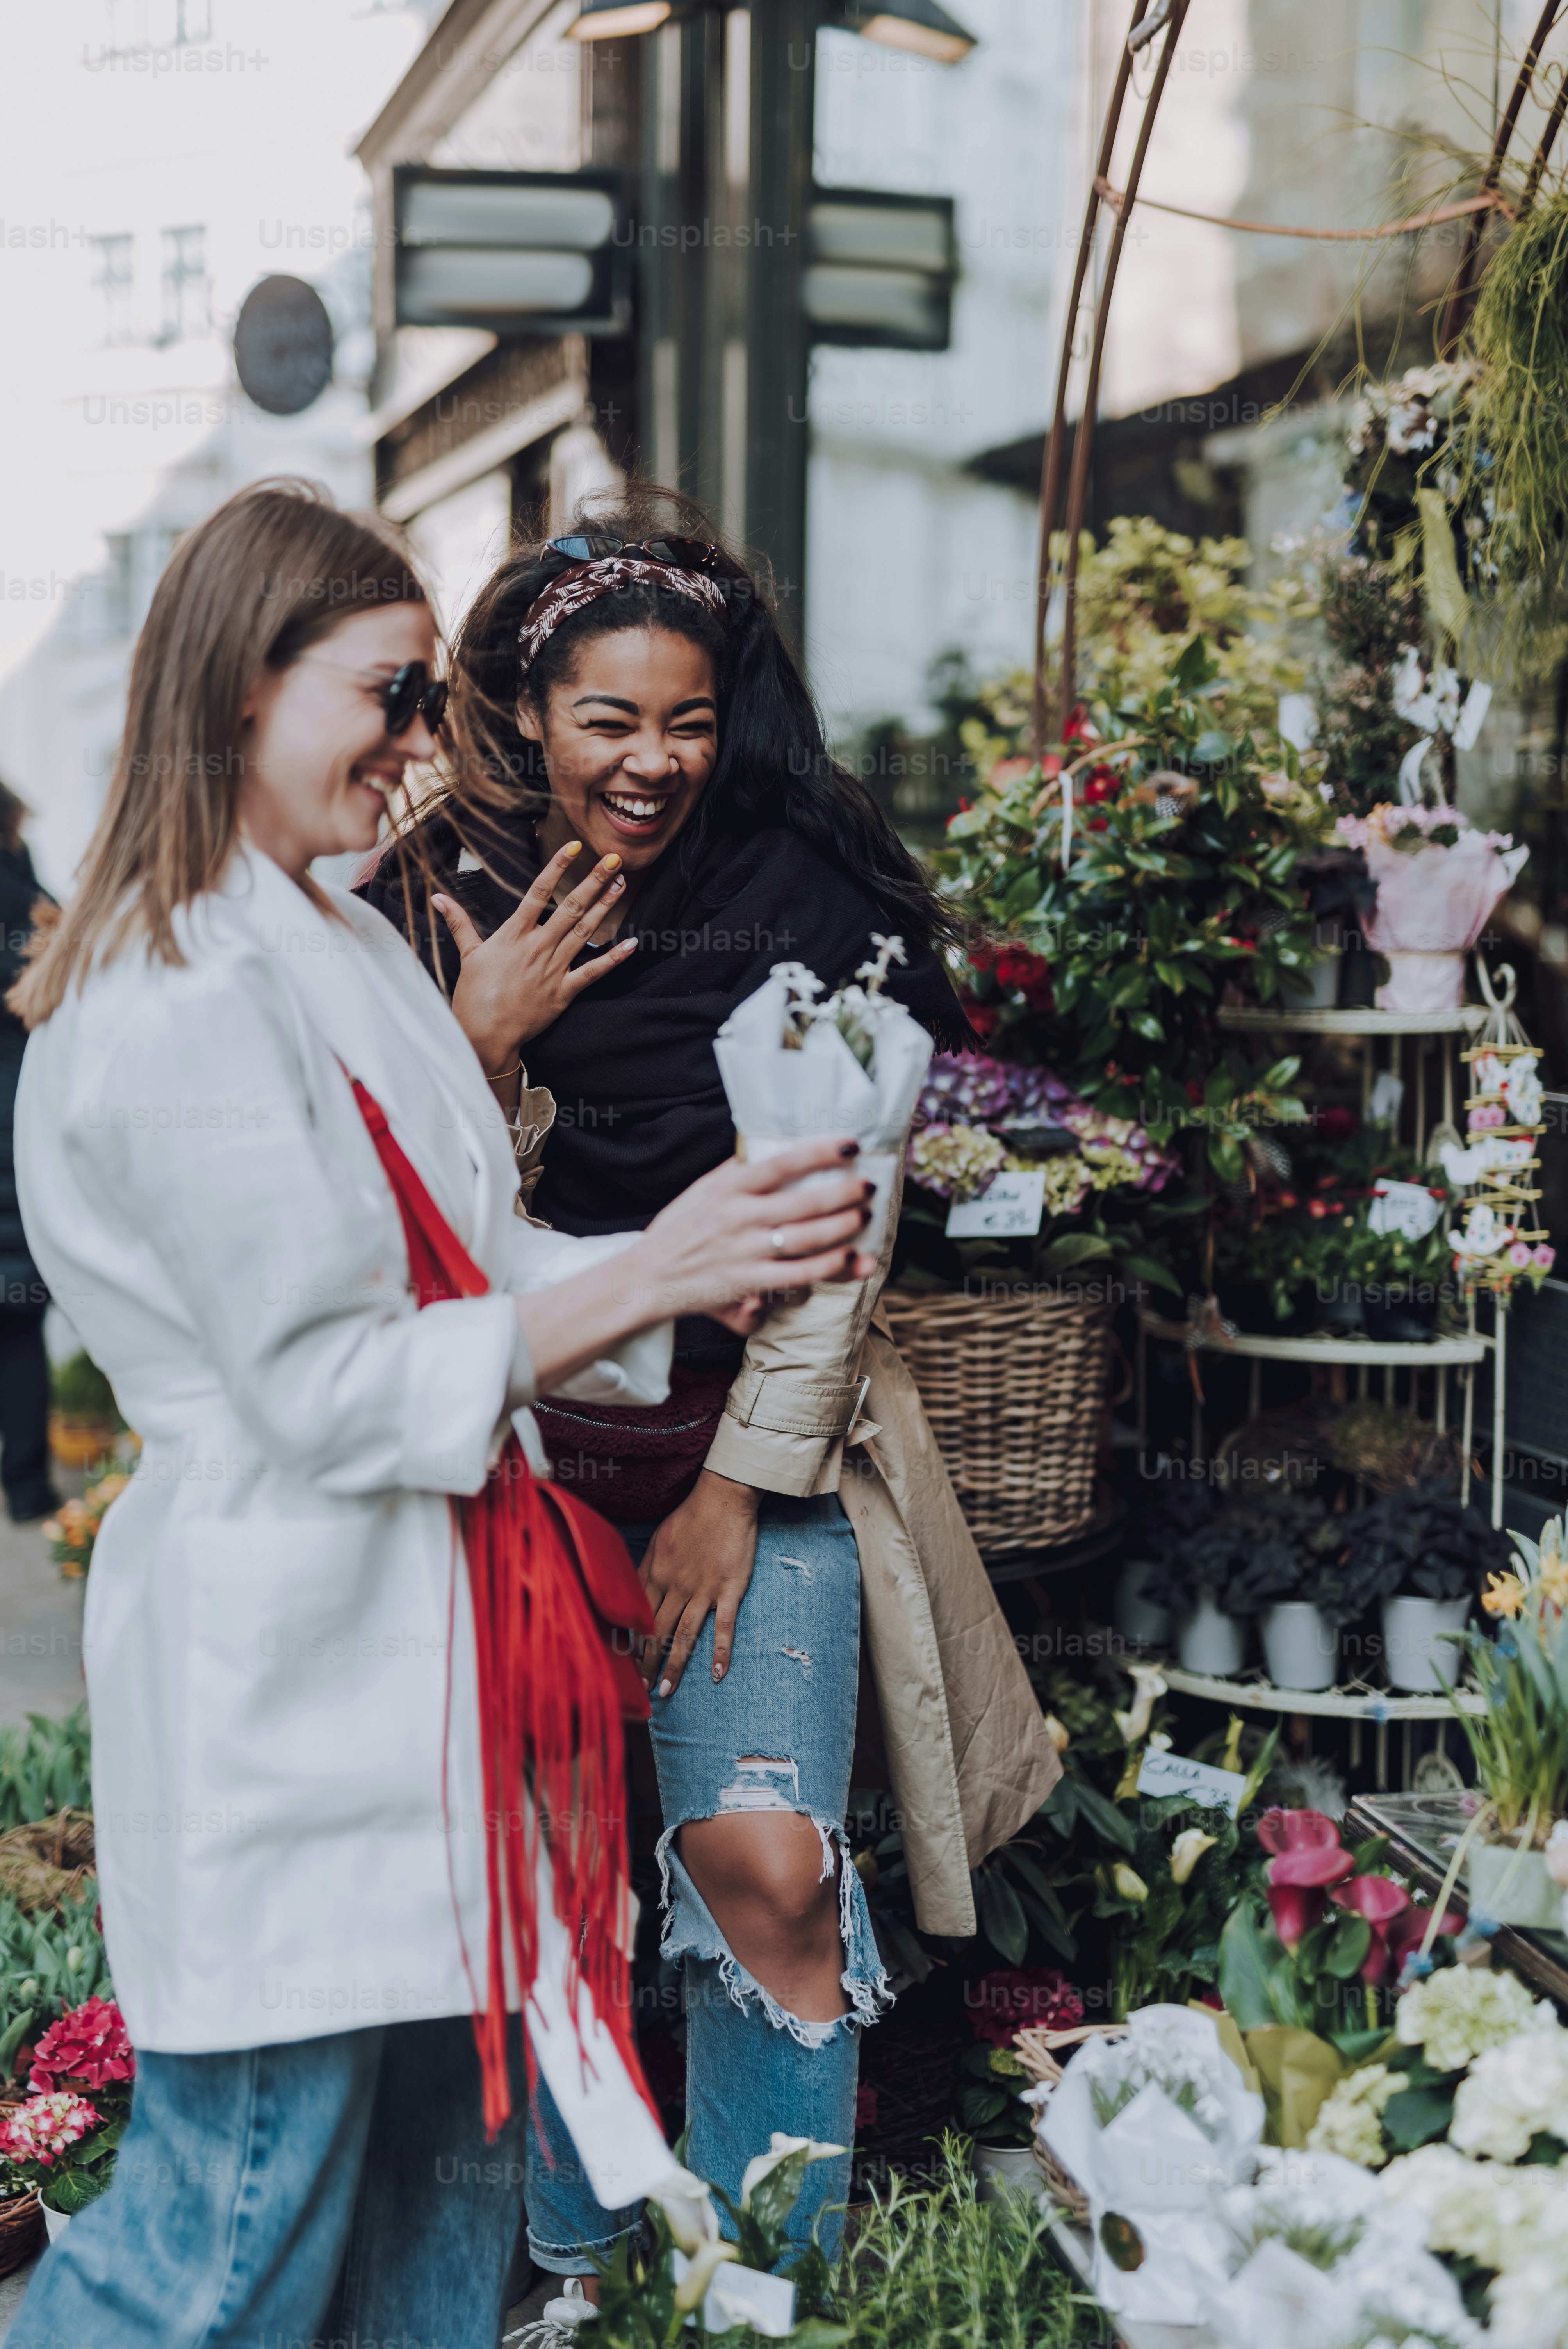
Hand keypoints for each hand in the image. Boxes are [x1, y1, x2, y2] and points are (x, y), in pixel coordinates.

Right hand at [433, 840, 636, 1071]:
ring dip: (605, 907)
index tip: (574, 847)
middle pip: (570, 907)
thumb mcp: (467, 955)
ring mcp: (553, 969)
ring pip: (584, 932)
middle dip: (593, 881)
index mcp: (514, 934)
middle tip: (614, 859)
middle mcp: (537, 946)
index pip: (538, 892)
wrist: (485, 1034)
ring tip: (621, 884)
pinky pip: (593, 972)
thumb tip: (438, 897)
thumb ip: (458, 922)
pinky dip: (613, 958)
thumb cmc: (474, 995)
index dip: (557, 867)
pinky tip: (632, 943)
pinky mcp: (564, 992)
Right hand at [625, 1141, 876, 1322]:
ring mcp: (745, 1251)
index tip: (849, 1144)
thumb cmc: (679, 1229)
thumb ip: (738, 1171)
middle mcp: (738, 1216)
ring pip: (807, 1238)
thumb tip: (772, 1146)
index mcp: (728, 1187)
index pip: (781, 1162)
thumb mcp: (703, 1189)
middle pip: (804, 1202)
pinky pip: (798, 1274)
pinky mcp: (748, 1282)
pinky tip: (850, 1256)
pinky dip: (828, 1265)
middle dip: (844, 1193)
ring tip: (863, 1217)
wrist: (647, 1276)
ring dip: (843, 1226)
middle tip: (867, 1187)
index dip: (819, 1152)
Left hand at [638, 1470, 760, 1695]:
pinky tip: (718, 1675)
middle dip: (647, 1662)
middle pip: (658, 1631)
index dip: (632, 1642)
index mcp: (656, 1574)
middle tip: (641, 1689)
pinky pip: (724, 1626)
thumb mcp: (657, 1540)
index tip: (625, 1664)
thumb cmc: (690, 1516)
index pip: (638, 1616)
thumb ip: (646, 1569)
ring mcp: (704, 1590)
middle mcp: (676, 1586)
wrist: (724, 1498)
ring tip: (666, 1690)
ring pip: (685, 1635)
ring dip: (675, 1665)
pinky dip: (721, 1652)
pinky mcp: (730, 1590)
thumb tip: (633, 1594)